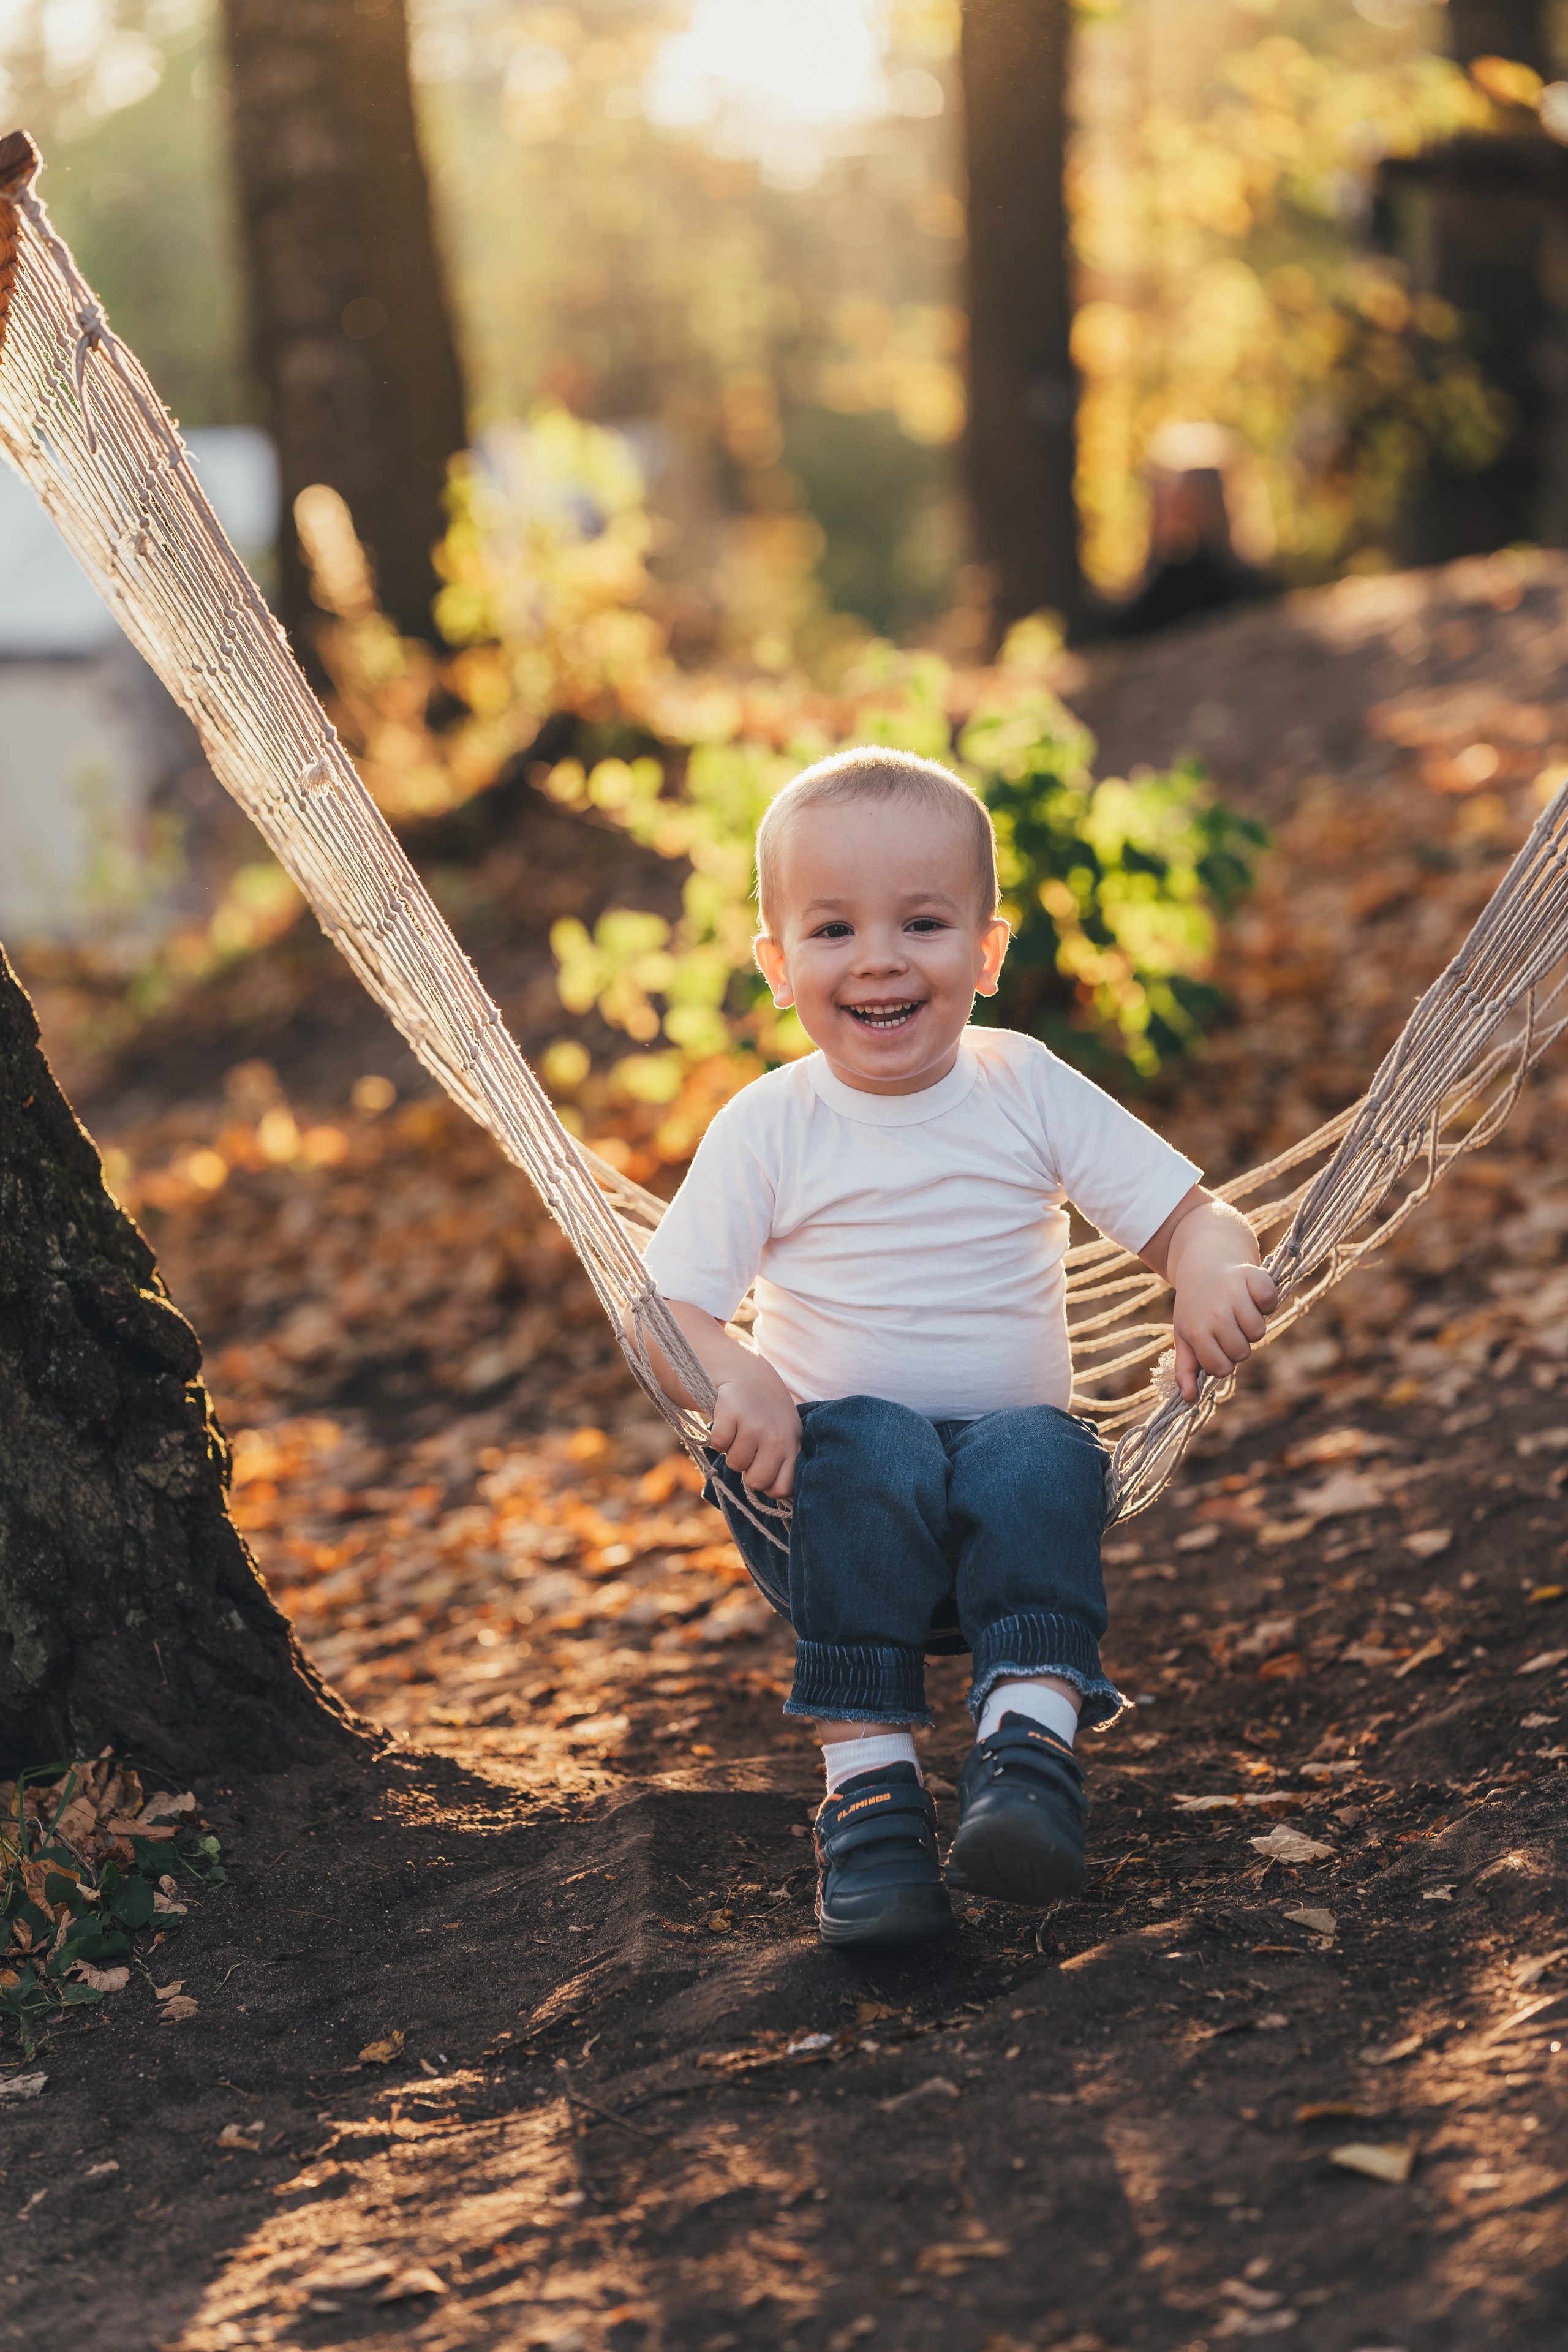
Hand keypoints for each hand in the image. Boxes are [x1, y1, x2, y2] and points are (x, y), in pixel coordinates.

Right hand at [710, 1362, 800, 1496]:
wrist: (748, 1376)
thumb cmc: (768, 1416)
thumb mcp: (786, 1436)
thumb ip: (785, 1465)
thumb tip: (774, 1497)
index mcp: (793, 1445)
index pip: (781, 1488)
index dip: (769, 1485)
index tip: (765, 1470)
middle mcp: (777, 1437)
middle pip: (756, 1482)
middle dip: (749, 1471)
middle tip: (750, 1450)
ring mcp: (754, 1425)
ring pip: (735, 1465)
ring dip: (733, 1452)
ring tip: (741, 1433)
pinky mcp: (731, 1414)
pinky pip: (719, 1445)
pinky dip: (718, 1437)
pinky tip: (729, 1423)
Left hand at [1143, 1187, 1278, 1403]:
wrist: (1203, 1261)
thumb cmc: (1195, 1305)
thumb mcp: (1184, 1335)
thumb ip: (1186, 1368)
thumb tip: (1189, 1399)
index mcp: (1195, 1330)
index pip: (1222, 1369)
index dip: (1222, 1360)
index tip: (1216, 1344)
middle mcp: (1214, 1313)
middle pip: (1242, 1353)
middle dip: (1238, 1343)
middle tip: (1228, 1325)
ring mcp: (1234, 1295)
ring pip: (1258, 1332)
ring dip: (1252, 1324)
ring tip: (1239, 1310)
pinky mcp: (1253, 1276)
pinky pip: (1270, 1302)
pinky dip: (1267, 1301)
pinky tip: (1253, 1295)